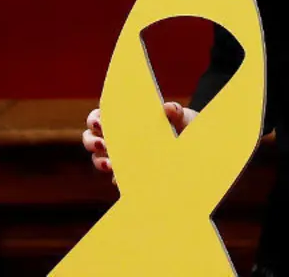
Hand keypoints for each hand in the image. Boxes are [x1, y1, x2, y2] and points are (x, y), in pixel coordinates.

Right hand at [82, 103, 198, 180]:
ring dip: (100, 161)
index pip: (99, 117)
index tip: (100, 123)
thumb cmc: (185, 127)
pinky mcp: (130, 174)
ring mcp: (122, 157)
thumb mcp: (182, 117)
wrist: (197, 148)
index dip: (94, 120)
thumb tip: (167, 108)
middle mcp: (117, 138)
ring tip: (109, 164)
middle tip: (102, 144)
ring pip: (98, 159)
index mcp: (124, 119)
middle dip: (92, 142)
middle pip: (91, 139)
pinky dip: (116, 178)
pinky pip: (116, 178)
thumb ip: (175, 111)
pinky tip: (119, 179)